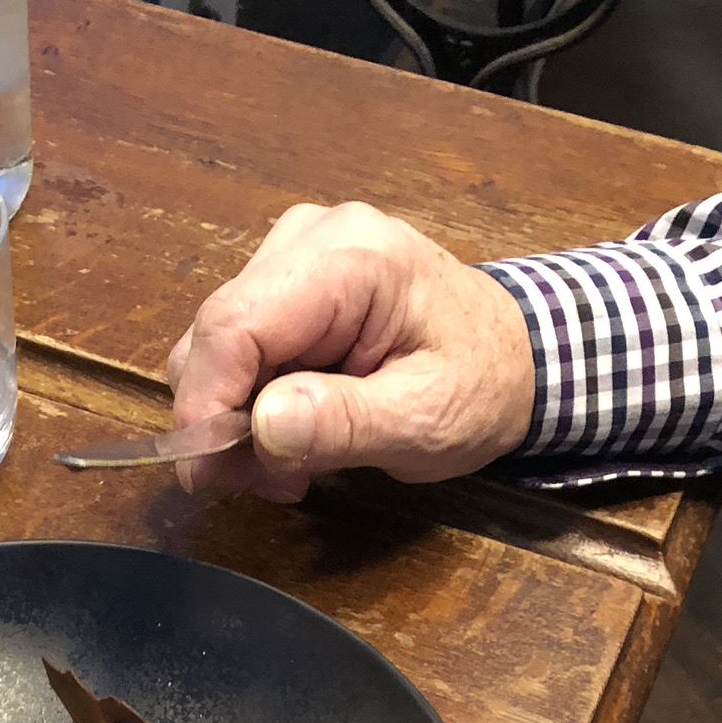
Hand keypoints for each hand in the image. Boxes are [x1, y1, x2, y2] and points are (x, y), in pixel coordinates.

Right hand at [166, 202, 535, 501]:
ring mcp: (295, 253)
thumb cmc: (482, 383)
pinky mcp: (288, 282)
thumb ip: (343, 423)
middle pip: (214, 333)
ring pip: (215, 343)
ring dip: (234, 418)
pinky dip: (249, 402)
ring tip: (288, 466)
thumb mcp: (423, 419)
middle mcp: (311, 238)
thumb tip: (263, 426)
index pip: (235, 325)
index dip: (205, 405)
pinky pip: (237, 346)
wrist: (517, 355)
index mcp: (352, 258)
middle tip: (266, 483)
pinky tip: (292, 434)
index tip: (209, 476)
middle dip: (221, 420)